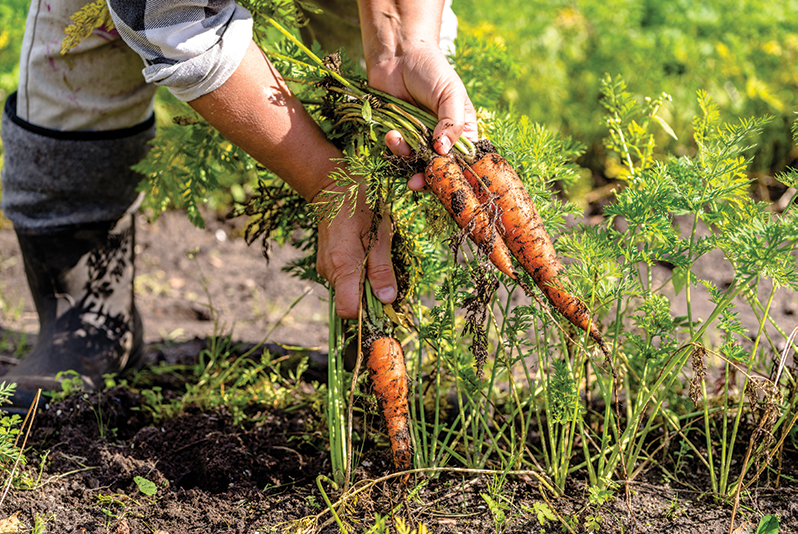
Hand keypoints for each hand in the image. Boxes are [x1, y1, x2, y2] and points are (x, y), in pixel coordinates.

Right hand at [316, 181, 396, 318]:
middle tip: (384, 272)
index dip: (367, 312)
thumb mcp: (380, 237)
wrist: (334, 188)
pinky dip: (356, 273)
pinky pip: (343, 278)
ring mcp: (325, 267)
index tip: (384, 300)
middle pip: (349, 301)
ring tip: (374, 256)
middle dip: (369, 295)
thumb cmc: (361, 208)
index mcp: (342, 268)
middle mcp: (328, 271)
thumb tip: (387, 299)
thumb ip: (382, 271)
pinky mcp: (325, 261)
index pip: (348, 310)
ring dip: (364, 282)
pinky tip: (363, 253)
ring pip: (347, 290)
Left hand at [368, 42, 477, 189]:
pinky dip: (395, 148)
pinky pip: (399, 153)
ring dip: (406, 159)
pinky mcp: (401, 136)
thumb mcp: (450, 93)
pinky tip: (391, 134)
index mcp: (463, 131)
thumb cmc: (431, 69)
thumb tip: (444, 151)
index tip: (447, 180)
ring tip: (398, 140)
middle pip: (440, 169)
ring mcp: (420, 139)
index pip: (465, 161)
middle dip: (428, 177)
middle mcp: (443, 139)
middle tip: (417, 181)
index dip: (457, 174)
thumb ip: (452, 122)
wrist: (398, 55)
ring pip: (417, 164)